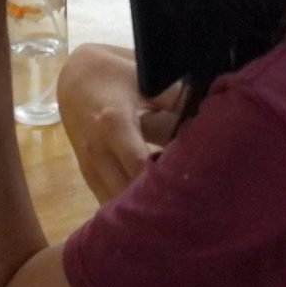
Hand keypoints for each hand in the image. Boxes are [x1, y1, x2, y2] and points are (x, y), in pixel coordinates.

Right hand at [57, 44, 183, 203]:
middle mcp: (98, 150)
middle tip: (186, 206)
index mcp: (114, 124)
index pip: (139, 165)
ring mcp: (89, 166)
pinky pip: (106, 201)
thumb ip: (175, 99)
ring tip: (169, 211)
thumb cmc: (114, 75)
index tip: (192, 189)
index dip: (164, 182)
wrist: (74, 78)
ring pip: (114, 205)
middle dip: (154, 204)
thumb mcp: (144, 79)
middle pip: (126, 193)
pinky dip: (126, 209)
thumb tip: (211, 115)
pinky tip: (148, 209)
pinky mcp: (87, 175)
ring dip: (138, 211)